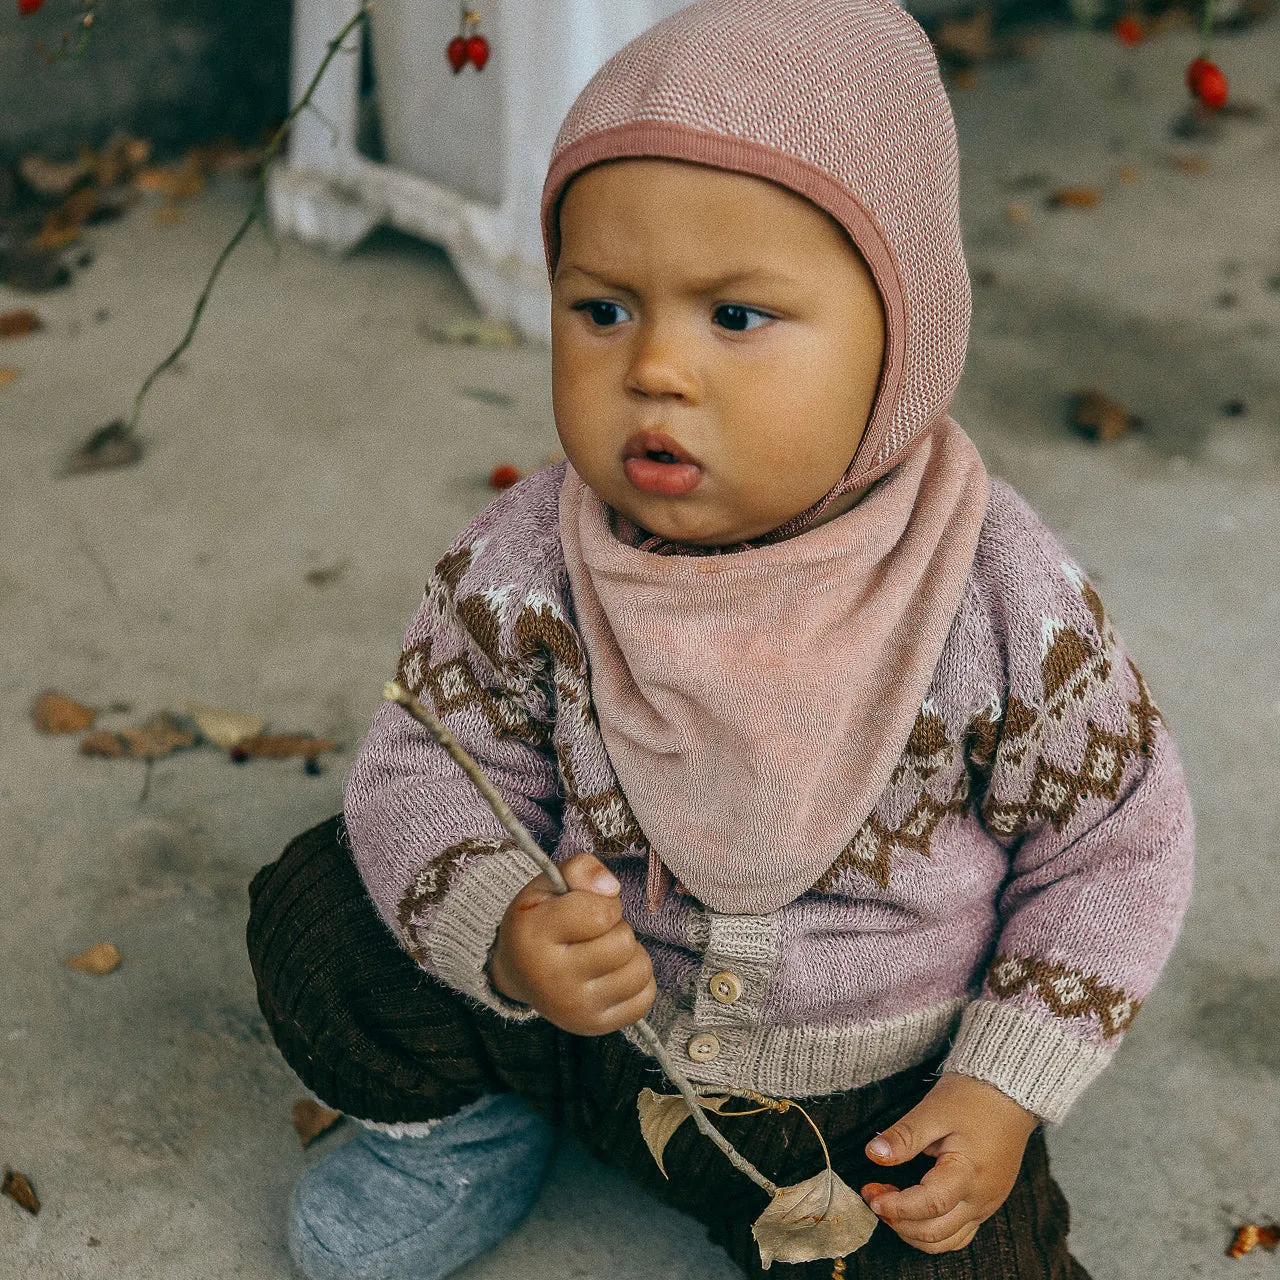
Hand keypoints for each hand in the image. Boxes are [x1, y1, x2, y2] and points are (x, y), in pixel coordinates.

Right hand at [488, 853, 655, 1035]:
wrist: (518, 973)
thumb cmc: (539, 920)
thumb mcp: (549, 884)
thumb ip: (580, 869)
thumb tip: (612, 888)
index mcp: (535, 935)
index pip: (600, 914)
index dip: (604, 903)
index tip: (587, 907)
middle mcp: (552, 978)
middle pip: (623, 943)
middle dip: (616, 928)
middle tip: (594, 932)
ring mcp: (573, 1008)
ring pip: (639, 971)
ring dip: (630, 954)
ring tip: (605, 951)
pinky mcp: (592, 1026)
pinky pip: (644, 999)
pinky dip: (637, 981)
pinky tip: (613, 973)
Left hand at [861, 1073, 1038, 1254]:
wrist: (1007, 1095)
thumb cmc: (972, 1098)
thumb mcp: (933, 1110)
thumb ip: (904, 1136)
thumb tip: (874, 1154)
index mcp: (969, 1173)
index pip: (928, 1206)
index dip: (896, 1206)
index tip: (872, 1195)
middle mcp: (981, 1198)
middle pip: (936, 1232)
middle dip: (898, 1221)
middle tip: (874, 1196)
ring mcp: (986, 1205)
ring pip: (948, 1240)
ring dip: (913, 1231)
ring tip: (890, 1205)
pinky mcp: (986, 1203)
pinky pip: (959, 1234)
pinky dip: (932, 1231)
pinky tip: (913, 1211)